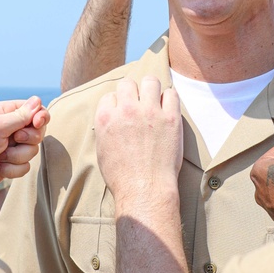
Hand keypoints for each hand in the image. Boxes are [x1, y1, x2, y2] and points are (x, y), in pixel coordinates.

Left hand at [0, 97, 49, 193]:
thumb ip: (20, 115)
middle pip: (37, 132)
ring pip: (32, 151)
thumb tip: (38, 100)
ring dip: (15, 156)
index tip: (38, 122)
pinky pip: (24, 167)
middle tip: (14, 139)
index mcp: (5, 113)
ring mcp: (11, 147)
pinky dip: (11, 169)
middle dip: (28, 139)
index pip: (34, 109)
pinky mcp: (10, 164)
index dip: (40, 116)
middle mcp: (10, 129)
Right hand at [95, 76, 182, 208]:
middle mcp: (126, 110)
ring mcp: (150, 112)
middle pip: (128, 83)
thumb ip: (106, 127)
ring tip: (154, 101)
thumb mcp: (102, 149)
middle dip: (133, 92)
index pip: (110, 95)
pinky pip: (171, 94)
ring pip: (150, 81)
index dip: (117, 103)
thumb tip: (112, 116)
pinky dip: (169, 99)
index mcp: (106, 118)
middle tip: (139, 104)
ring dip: (151, 89)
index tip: (123, 112)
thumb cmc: (122, 176)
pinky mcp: (170, 118)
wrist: (144, 191)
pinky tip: (168, 109)